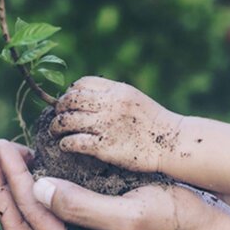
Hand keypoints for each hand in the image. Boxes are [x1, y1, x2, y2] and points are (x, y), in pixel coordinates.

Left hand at [0, 139, 226, 229]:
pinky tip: (29, 177)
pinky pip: (47, 216)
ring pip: (30, 220)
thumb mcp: (129, 214)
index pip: (30, 214)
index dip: (11, 178)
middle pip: (20, 222)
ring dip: (11, 190)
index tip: (1, 145)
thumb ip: (81, 205)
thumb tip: (38, 188)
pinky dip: (32, 194)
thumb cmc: (173, 221)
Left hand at [50, 76, 184, 172]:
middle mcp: (110, 104)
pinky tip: (66, 146)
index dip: (71, 92)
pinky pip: (74, 142)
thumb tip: (87, 97)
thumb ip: (112, 95)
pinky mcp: (105, 146)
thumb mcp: (134, 98)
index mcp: (117, 90)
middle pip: (70, 100)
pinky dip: (65, 143)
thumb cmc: (154, 122)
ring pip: (67, 120)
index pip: (82, 83)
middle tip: (59, 116)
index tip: (70, 102)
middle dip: (60, 108)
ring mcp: (106, 125)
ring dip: (56, 126)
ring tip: (56, 131)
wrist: (172, 143)